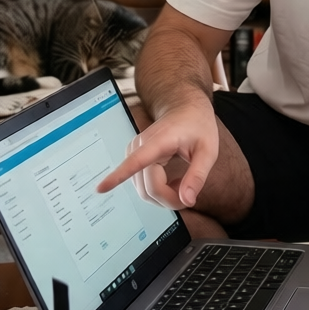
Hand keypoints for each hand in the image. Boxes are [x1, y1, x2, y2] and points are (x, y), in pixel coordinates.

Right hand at [95, 97, 218, 209]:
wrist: (186, 109)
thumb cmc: (198, 127)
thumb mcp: (208, 151)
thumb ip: (197, 176)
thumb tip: (186, 200)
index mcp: (159, 141)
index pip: (136, 162)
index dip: (118, 177)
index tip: (100, 188)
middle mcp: (140, 146)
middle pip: (148, 189)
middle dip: (169, 199)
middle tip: (189, 194)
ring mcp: (134, 152)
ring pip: (143, 190)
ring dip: (164, 195)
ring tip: (182, 184)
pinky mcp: (134, 158)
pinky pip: (142, 185)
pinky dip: (158, 190)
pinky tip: (171, 182)